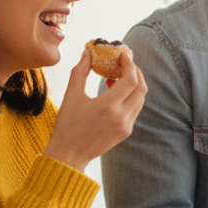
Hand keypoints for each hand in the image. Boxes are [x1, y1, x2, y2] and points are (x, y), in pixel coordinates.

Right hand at [44, 50, 146, 172]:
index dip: (130, 63)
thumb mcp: (71, 95)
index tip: (124, 53)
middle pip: (141, 88)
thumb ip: (80, 71)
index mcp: (108, 107)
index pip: (130, 79)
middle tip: (124, 63)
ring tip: (116, 77)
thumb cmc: (67, 124)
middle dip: (135, 71)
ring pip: (140, 99)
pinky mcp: (127, 132)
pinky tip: (115, 93)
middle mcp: (121, 117)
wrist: (69, 155)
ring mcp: (126, 126)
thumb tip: (88, 52)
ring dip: (133, 84)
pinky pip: (135, 109)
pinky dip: (130, 97)